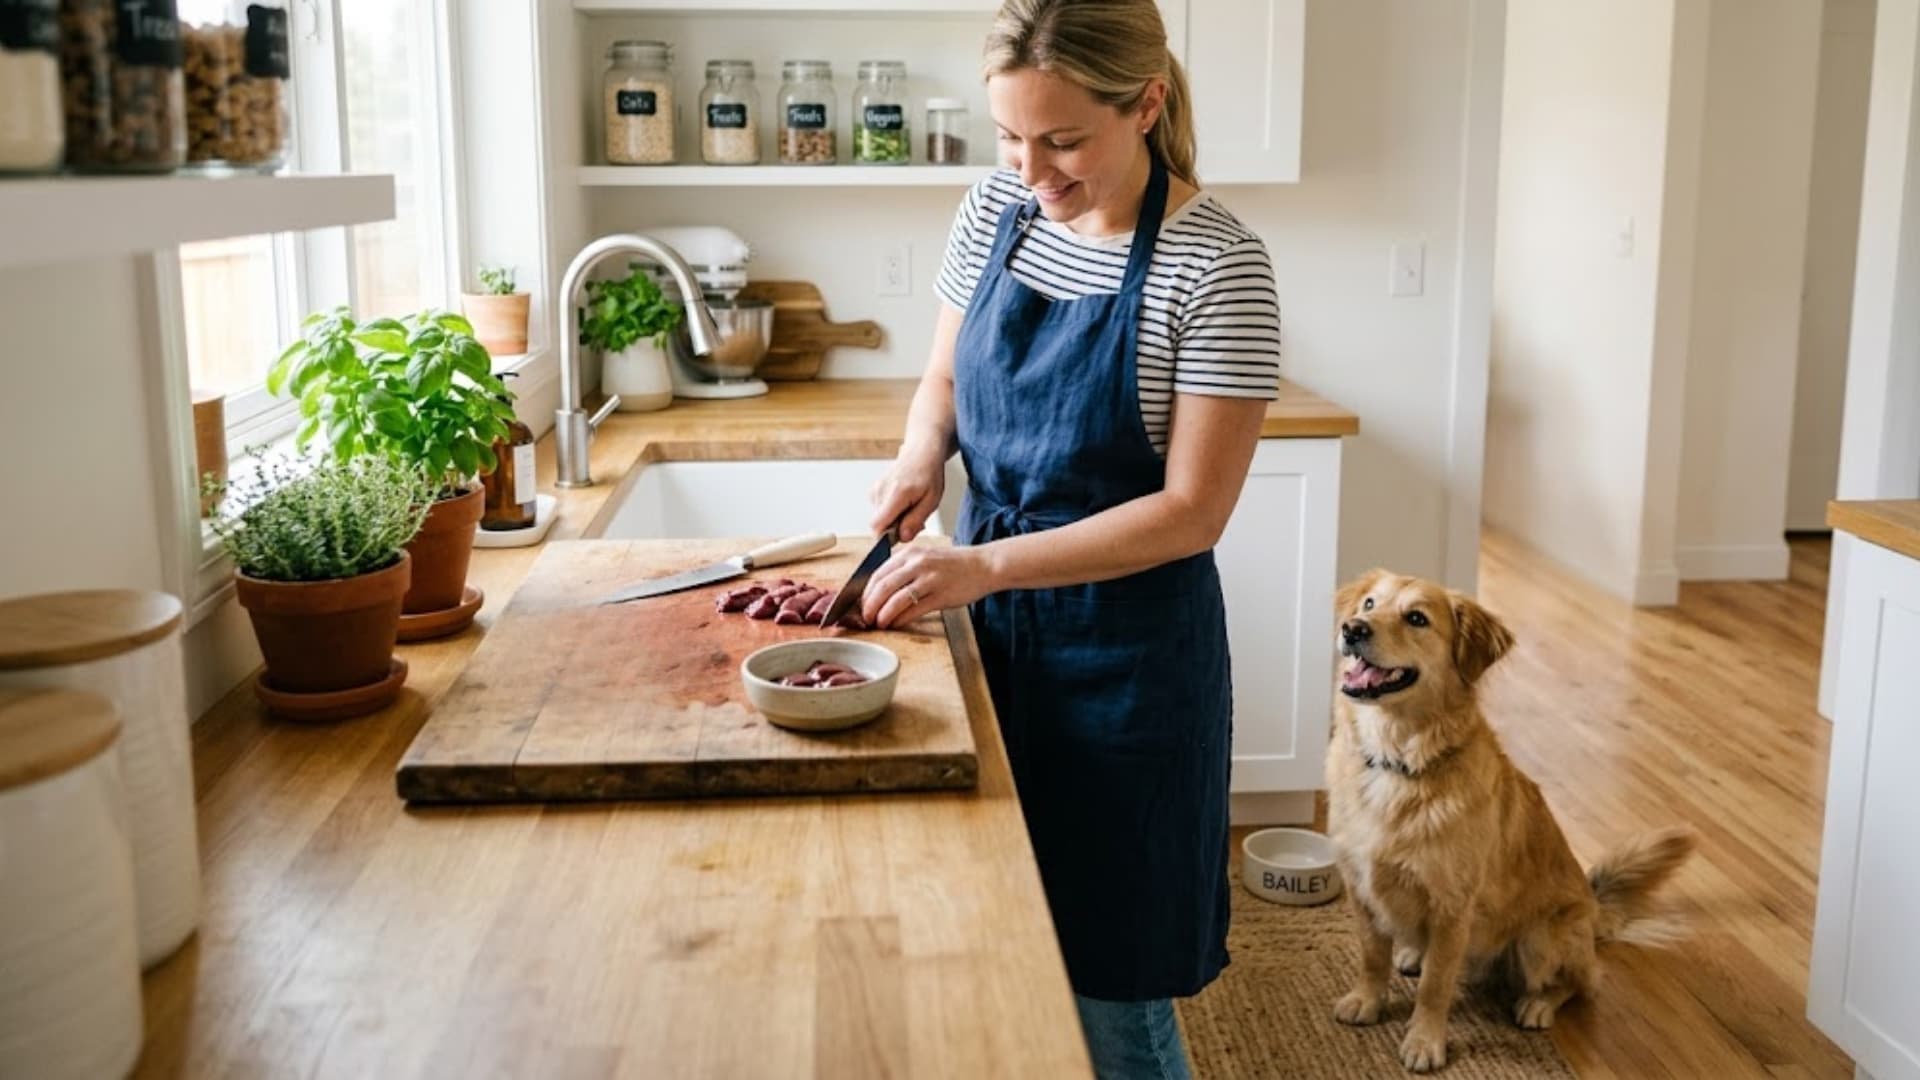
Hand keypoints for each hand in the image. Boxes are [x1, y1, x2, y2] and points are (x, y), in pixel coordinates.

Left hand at [860, 543, 997, 628]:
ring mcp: (929, 578)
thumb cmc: (955, 565)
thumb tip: (880, 591)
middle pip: (882, 586)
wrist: (984, 565)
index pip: (878, 573)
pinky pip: (914, 609)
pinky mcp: (940, 595)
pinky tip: (896, 624)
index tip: (861, 604)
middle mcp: (917, 563)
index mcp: (910, 552)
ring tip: (878, 623)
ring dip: (883, 614)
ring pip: (895, 599)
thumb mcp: (926, 557)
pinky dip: (901, 619)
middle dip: (869, 605)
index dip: (866, 592)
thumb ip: (904, 569)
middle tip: (865, 618)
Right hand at [869, 445, 945, 542]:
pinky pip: (880, 511)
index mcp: (896, 494)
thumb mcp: (931, 501)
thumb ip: (915, 521)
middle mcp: (881, 491)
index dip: (886, 537)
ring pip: (879, 518)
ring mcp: (875, 490)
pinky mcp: (874, 490)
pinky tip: (903, 503)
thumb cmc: (929, 475)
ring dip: (894, 520)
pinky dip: (891, 512)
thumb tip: (902, 537)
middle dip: (895, 529)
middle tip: (914, 519)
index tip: (901, 534)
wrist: (921, 453)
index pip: (877, 526)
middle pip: (878, 525)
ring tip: (911, 508)